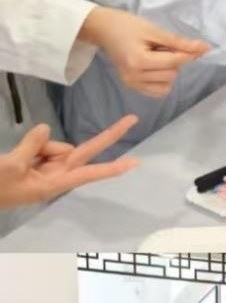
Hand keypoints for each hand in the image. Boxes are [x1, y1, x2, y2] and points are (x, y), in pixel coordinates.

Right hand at [0, 117, 138, 209]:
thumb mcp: (11, 166)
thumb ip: (32, 147)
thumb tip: (46, 129)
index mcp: (54, 183)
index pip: (89, 173)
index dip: (112, 168)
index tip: (136, 163)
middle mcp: (56, 175)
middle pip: (84, 152)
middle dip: (108, 136)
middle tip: (133, 119)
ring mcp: (46, 168)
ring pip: (55, 146)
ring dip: (38, 146)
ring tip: (15, 161)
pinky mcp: (36, 163)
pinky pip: (40, 146)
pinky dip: (30, 146)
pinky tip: (15, 158)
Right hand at [79, 8, 208, 96]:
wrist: (102, 29)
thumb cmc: (127, 25)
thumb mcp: (154, 30)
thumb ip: (179, 42)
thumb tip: (204, 49)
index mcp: (138, 61)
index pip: (174, 63)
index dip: (188, 54)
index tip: (198, 47)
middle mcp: (134, 77)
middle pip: (172, 75)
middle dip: (174, 61)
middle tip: (160, 47)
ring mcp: (131, 84)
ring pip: (167, 85)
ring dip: (168, 71)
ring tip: (155, 56)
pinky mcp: (131, 87)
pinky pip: (158, 91)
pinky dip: (162, 80)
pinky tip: (155, 67)